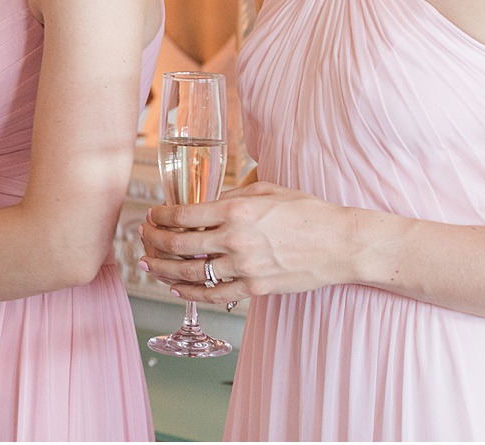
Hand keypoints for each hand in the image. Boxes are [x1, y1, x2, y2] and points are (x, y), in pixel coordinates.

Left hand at [139, 180, 352, 305]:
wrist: (341, 243)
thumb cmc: (307, 212)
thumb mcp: (267, 189)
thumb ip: (233, 195)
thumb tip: (207, 201)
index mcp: (236, 210)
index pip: (182, 215)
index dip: (159, 216)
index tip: (152, 216)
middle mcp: (235, 239)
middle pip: (178, 245)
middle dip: (153, 241)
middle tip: (143, 238)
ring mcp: (244, 267)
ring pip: (190, 274)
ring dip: (163, 270)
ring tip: (148, 266)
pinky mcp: (255, 289)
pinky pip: (214, 295)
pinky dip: (190, 293)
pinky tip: (177, 288)